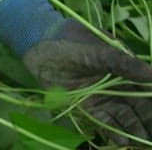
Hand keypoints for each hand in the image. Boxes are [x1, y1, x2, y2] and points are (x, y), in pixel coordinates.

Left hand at [23, 20, 151, 145]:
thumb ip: (123, 63)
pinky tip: (125, 142)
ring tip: (145, 143)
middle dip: (149, 120)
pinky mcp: (87, 105)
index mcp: (125, 66)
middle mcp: (118, 83)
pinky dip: (115, 131)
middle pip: (139, 105)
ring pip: (125, 115)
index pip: (146, 85)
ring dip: (135, 129)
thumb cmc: (70, 42)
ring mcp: (103, 95)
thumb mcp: (98, 51)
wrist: (40, 45)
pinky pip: (105, 120)